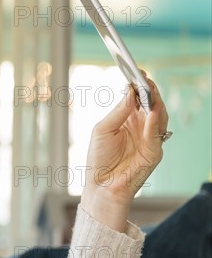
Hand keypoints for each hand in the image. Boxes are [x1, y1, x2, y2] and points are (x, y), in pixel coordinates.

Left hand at [80, 72, 168, 231]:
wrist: (101, 185)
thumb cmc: (99, 158)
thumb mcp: (103, 129)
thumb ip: (118, 111)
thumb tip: (130, 91)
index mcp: (127, 119)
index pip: (137, 98)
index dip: (139, 85)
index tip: (137, 72)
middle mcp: (140, 126)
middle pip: (151, 104)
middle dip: (149, 90)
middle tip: (145, 79)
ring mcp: (149, 138)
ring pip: (159, 116)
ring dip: (155, 103)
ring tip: (149, 92)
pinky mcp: (154, 152)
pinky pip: (156, 134)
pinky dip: (154, 122)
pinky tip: (151, 113)